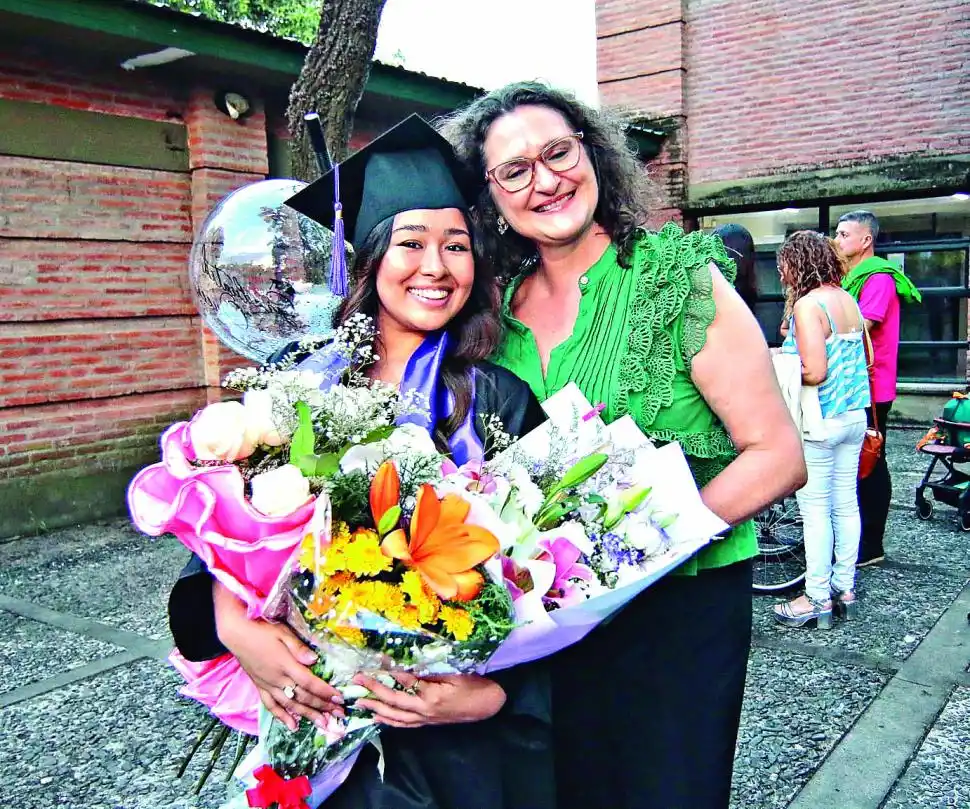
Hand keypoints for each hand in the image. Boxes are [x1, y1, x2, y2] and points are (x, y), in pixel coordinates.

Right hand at [213, 582, 343, 730]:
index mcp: (285, 665)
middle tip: (339, 714)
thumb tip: (315, 660)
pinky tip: (292, 726)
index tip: (340, 699)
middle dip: (323, 706)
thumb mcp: (282, 632)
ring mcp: (268, 685)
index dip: (325, 692)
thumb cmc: (261, 630)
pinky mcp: (260, 687)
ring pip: (290, 704)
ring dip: (307, 715)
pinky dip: (282, 717)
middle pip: (303, 696)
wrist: (236, 634)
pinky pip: (271, 706)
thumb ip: (298, 647)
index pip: (309, 682)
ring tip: (323, 724)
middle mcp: (277, 679)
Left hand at [353, 672, 505, 728]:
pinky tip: (379, 716)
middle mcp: (424, 711)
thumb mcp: (453, 672)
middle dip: (373, 692)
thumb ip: (429, 670)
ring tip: (360, 703)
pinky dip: (389, 720)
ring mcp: (425, 719)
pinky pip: (403, 723)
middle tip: (356, 683)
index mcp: (431, 696)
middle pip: (393, 702)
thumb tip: (405, 665)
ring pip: (395, 717)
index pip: (403, 684)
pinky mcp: (427, 723)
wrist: (488, 705)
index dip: (386, 675)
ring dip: (376, 708)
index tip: (371, 666)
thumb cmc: (474, 684)